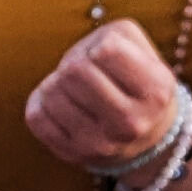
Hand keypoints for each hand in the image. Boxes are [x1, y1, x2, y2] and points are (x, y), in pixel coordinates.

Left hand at [26, 20, 185, 175]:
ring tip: (72, 89)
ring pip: (50, 92)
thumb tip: (76, 60)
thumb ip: (116, 36)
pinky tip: (59, 106)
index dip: (100, 46)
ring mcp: (100, 143)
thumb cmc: (135, 81)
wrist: (144, 139)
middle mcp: (131, 122)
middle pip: (75, 70)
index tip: (106, 59)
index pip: (107, 50)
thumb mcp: (143, 51)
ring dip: (55, 82)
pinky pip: (36, 116)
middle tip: (84, 73)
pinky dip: (41, 103)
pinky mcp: (72, 154)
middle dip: (74, 62)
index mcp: (155, 90)